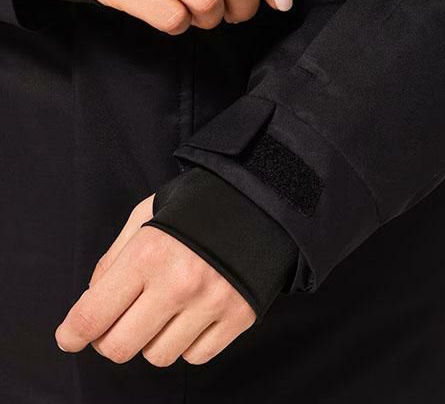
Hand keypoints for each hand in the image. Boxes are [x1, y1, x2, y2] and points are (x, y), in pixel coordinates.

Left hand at [55, 195, 255, 365]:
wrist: (260, 202)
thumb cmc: (196, 207)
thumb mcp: (147, 215)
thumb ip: (113, 257)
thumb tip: (92, 301)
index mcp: (149, 253)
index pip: (93, 314)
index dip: (72, 334)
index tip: (69, 338)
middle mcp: (179, 283)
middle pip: (119, 347)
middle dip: (110, 339)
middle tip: (119, 321)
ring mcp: (212, 303)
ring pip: (158, 357)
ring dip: (153, 340)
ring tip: (166, 309)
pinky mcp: (238, 317)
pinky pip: (195, 357)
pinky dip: (187, 343)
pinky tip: (193, 314)